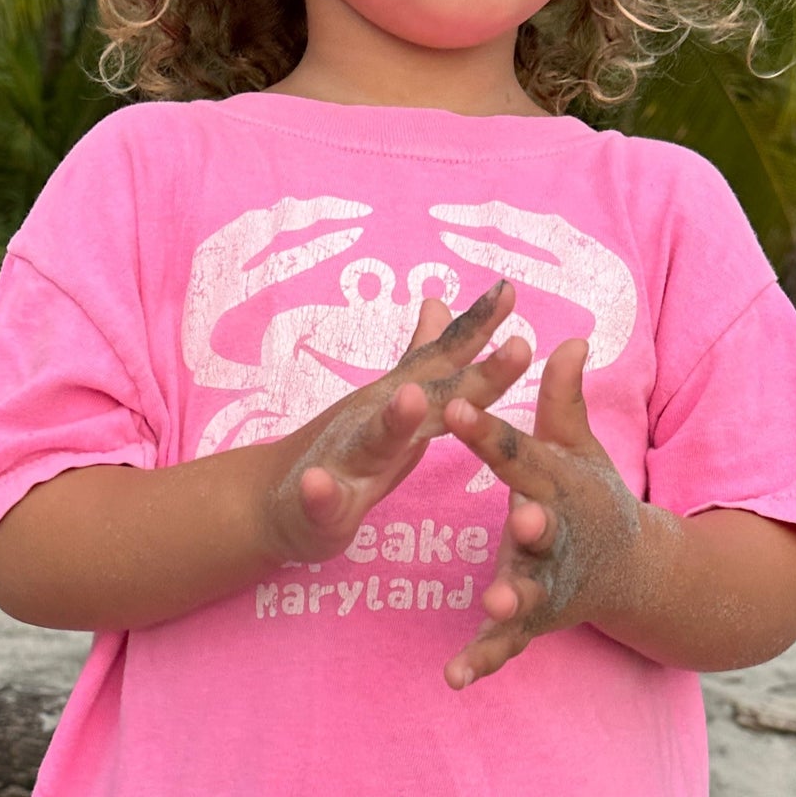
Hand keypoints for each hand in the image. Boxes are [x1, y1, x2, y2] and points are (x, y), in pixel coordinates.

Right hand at [260, 280, 530, 565]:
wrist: (275, 499)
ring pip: (372, 439)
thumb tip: (439, 302)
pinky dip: (318, 492)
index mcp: (404, 403)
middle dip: (474, 375)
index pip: (448, 362)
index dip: (482, 329)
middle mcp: (376, 420)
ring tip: (409, 398)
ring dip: (391, 419)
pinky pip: (319, 500)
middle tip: (521, 349)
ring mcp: (344, 459)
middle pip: (431, 394)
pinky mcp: (318, 506)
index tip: (512, 291)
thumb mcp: (390, 401)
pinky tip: (316, 485)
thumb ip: (420, 358)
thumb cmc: (345, 452)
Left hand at [438, 336, 644, 688]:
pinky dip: (483, 661)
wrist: (634, 570)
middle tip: (523, 515)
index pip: (519, 452)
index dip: (486, 430)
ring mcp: (547, 582)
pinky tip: (454, 678)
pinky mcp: (533, 623)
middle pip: (543, 527)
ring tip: (495, 605)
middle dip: (534, 522)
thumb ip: (564, 402)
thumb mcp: (578, 449)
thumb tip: (571, 339)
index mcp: (556, 484)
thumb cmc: (590, 497)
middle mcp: (555, 533)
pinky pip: (505, 646)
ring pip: (530, 591)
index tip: (452, 404)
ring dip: (513, 598)